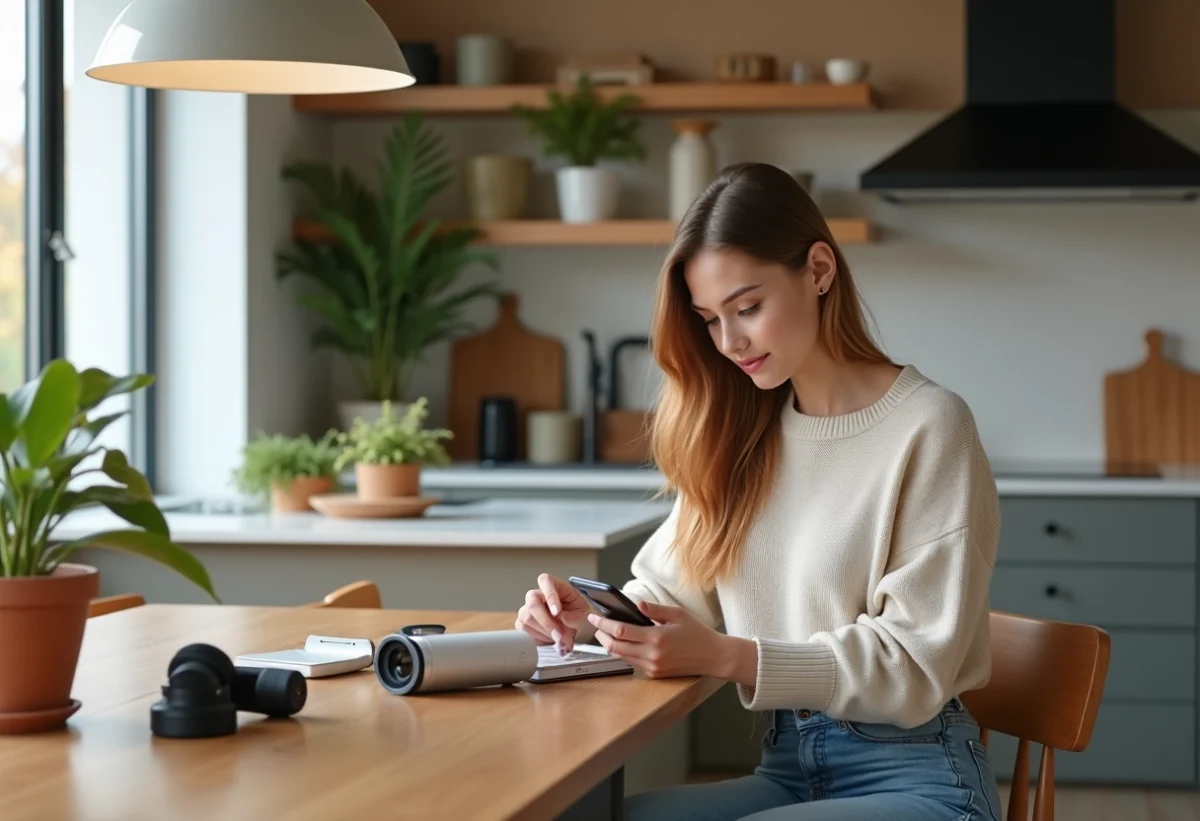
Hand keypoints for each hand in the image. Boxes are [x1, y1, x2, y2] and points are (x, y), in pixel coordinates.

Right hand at [515, 573, 592, 651]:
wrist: (576, 628)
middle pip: (532, 603)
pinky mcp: (523, 623)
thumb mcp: (583, 614)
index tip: (557, 612)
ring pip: (527, 619)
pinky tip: (550, 640)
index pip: (546, 581)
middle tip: (559, 635)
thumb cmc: (579, 615)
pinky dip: (538, 638)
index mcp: (555, 586)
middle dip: (546, 622)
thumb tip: (560, 618)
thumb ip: (573, 616)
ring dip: (545, 633)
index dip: (549, 596)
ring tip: (560, 639)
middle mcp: (538, 595)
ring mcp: (528, 609)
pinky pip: (524, 630)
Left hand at [589, 600, 731, 679]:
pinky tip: (623, 642)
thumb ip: (655, 609)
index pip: (620, 631)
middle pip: (615, 647)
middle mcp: (652, 655)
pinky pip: (633, 662)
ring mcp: (652, 667)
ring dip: (610, 645)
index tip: (593, 616)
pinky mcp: (655, 674)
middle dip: (601, 636)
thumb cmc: (697, 633)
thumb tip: (636, 604)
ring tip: (605, 632)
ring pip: (622, 656)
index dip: (603, 624)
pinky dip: (624, 652)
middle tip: (595, 625)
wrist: (713, 657)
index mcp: (657, 638)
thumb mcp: (678, 614)